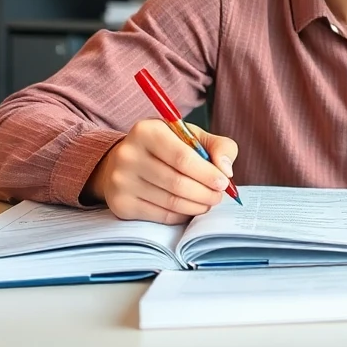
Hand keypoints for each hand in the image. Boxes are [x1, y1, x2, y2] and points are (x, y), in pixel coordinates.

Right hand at [85, 119, 237, 223]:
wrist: (126, 161)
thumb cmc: (167, 147)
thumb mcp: (192, 136)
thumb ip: (219, 146)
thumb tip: (226, 171)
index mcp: (147, 131)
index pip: (183, 158)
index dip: (207, 174)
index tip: (223, 182)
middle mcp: (128, 155)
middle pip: (177, 183)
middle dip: (205, 193)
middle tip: (218, 196)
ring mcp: (121, 181)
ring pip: (170, 202)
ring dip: (197, 206)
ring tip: (207, 202)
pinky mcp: (120, 204)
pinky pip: (160, 216)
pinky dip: (182, 215)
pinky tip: (190, 208)